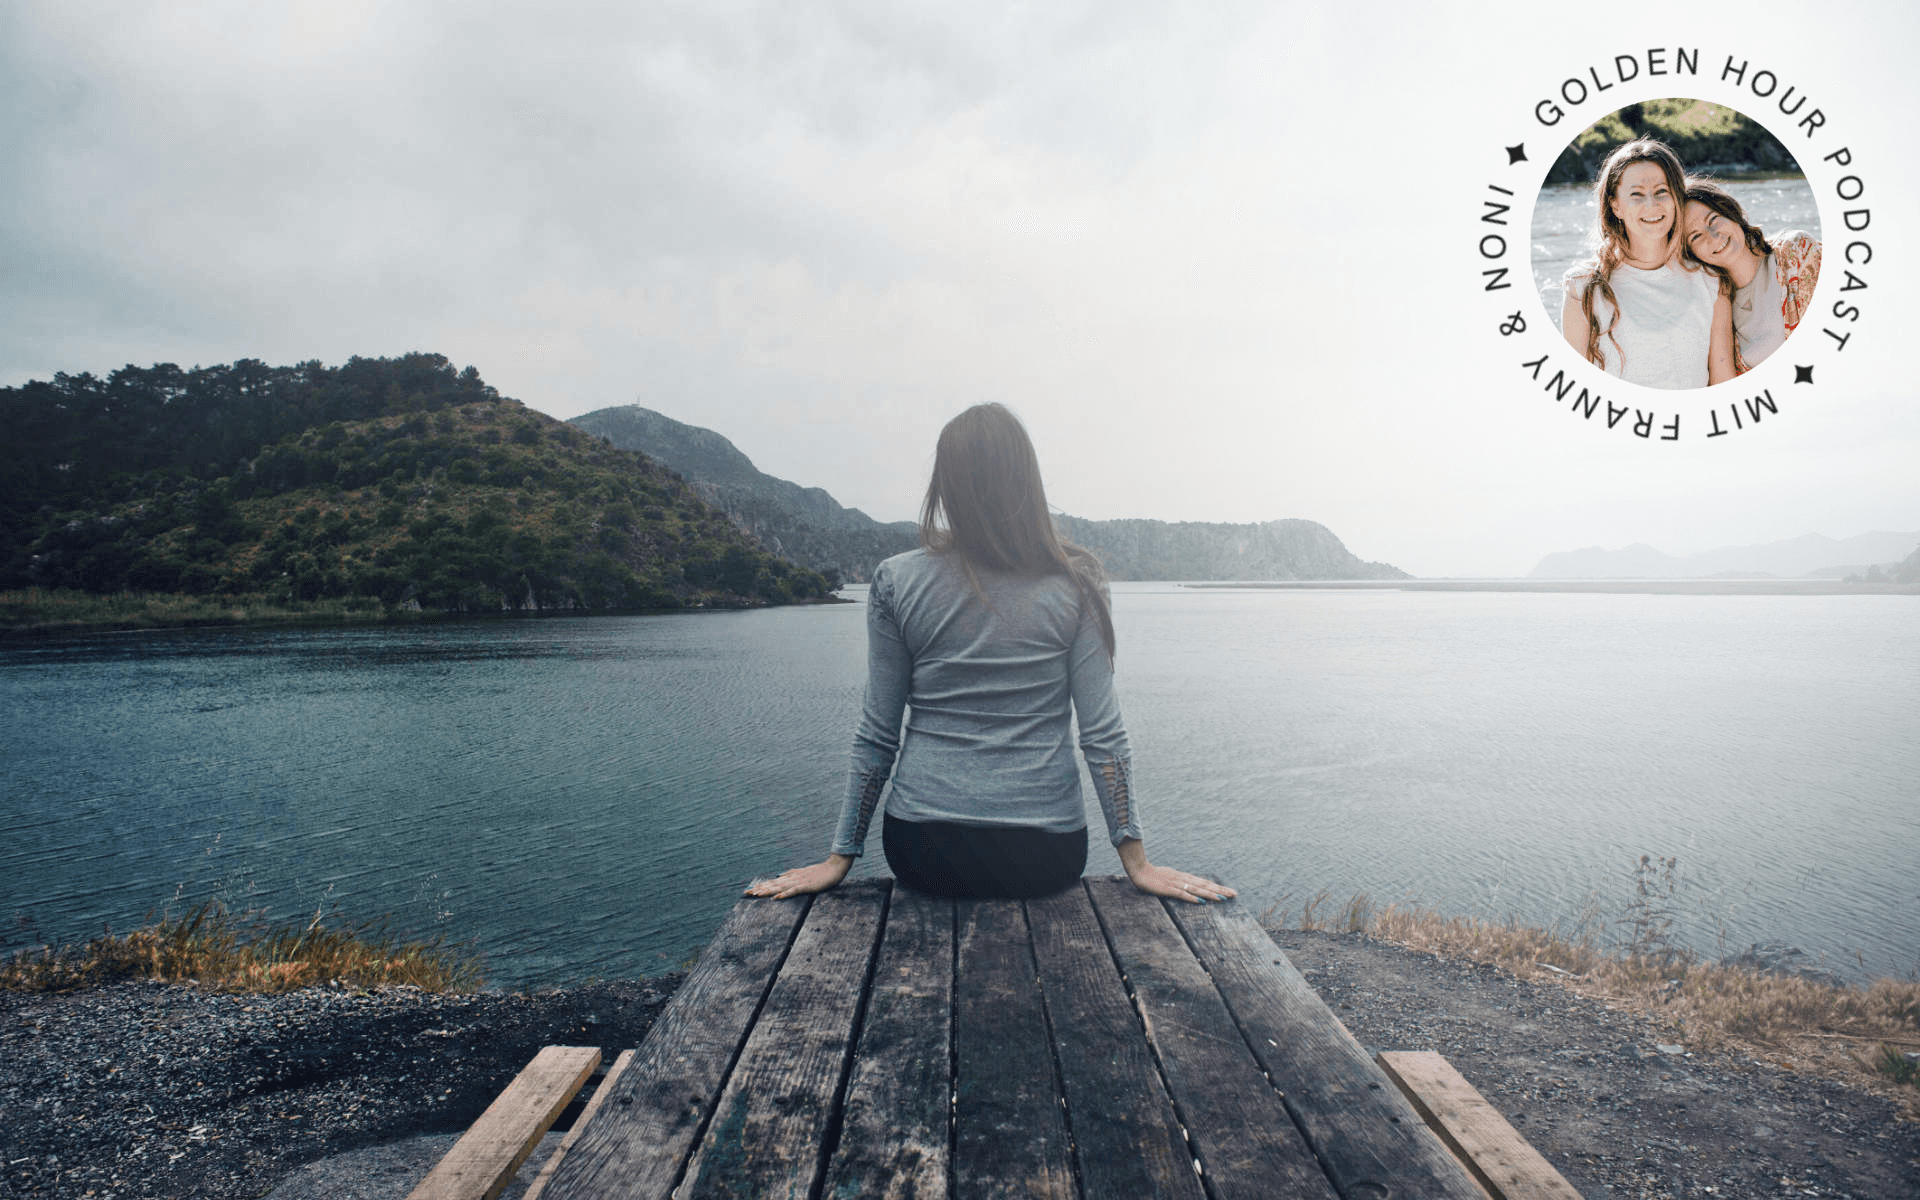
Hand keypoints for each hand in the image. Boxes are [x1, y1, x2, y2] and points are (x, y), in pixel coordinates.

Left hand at [745, 854, 852, 898]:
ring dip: (767, 891)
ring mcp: (799, 881)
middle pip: (773, 884)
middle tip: (747, 893)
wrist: (835, 867)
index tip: (751, 890)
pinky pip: (793, 891)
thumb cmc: (822, 871)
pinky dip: (783, 894)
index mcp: (793, 876)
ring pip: (780, 887)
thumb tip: (780, 875)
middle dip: (760, 889)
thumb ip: (792, 873)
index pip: (774, 881)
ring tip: (756, 894)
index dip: (762, 885)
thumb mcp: (804, 872)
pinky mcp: (806, 885)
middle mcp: (793, 878)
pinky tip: (775, 898)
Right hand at [1116, 838, 1234, 903]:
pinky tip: (1201, 901)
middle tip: (1234, 894)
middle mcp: (1183, 879)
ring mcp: (1176, 883)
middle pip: (1205, 885)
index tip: (1229, 891)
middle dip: (1220, 890)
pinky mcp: (1167, 889)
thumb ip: (1180, 883)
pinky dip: (1192, 897)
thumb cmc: (1153, 875)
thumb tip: (1191, 889)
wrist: (1138, 869)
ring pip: (1197, 889)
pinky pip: (1182, 894)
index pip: (1204, 882)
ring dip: (1211, 894)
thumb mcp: (1169, 878)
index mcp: (1184, 877)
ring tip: (1223, 898)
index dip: (1218, 887)